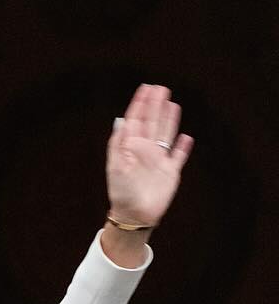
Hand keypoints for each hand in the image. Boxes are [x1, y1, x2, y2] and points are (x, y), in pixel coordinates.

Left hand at [105, 83, 193, 233]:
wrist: (134, 215)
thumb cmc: (122, 191)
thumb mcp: (117, 166)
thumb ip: (120, 143)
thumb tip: (122, 121)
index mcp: (131, 147)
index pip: (136, 120)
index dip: (141, 104)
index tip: (146, 88)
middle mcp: (145, 151)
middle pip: (152, 123)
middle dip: (155, 105)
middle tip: (160, 88)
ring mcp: (158, 161)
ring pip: (165, 135)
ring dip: (169, 120)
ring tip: (172, 104)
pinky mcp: (170, 173)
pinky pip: (178, 157)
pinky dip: (183, 148)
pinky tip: (186, 137)